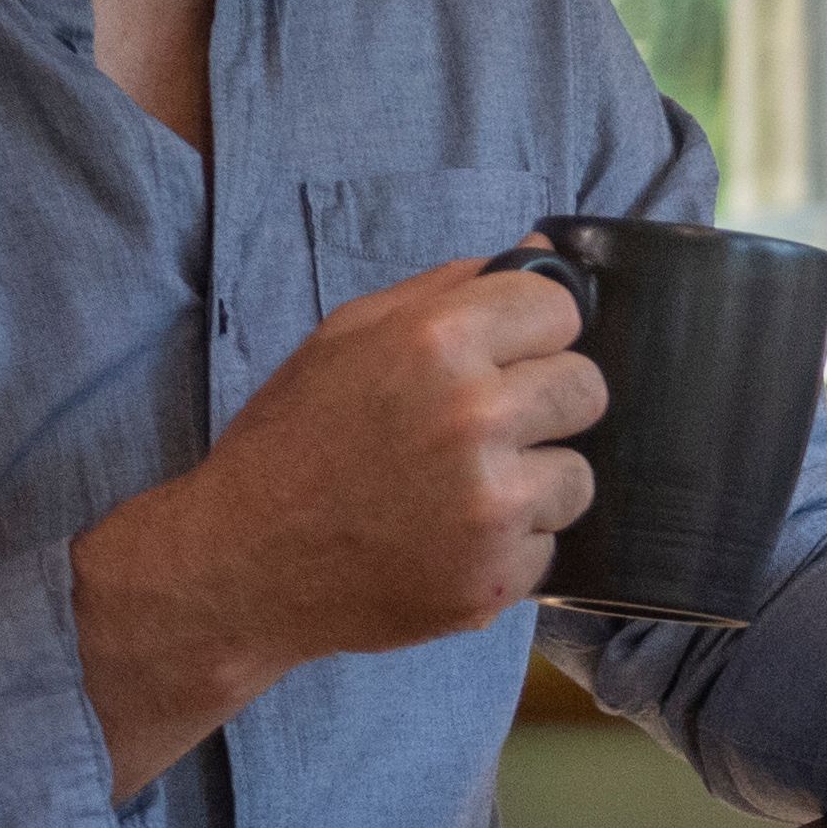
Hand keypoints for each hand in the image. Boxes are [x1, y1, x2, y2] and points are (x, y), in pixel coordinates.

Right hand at [74, 253, 600, 790]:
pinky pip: (548, 547)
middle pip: (586, 389)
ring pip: (576, 476)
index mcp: (439, 343)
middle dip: (543, 405)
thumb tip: (540, 251)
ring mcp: (491, 504)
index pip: (560, 310)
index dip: (534, 333)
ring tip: (457, 492)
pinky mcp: (496, 576)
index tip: (508, 356)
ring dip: (531, 484)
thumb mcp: (346, 338)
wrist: (239, 564)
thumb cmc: (291, 443)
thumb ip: (447, 290)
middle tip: (481, 430)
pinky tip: (445, 542)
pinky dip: (507, 549)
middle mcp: (475, 417)